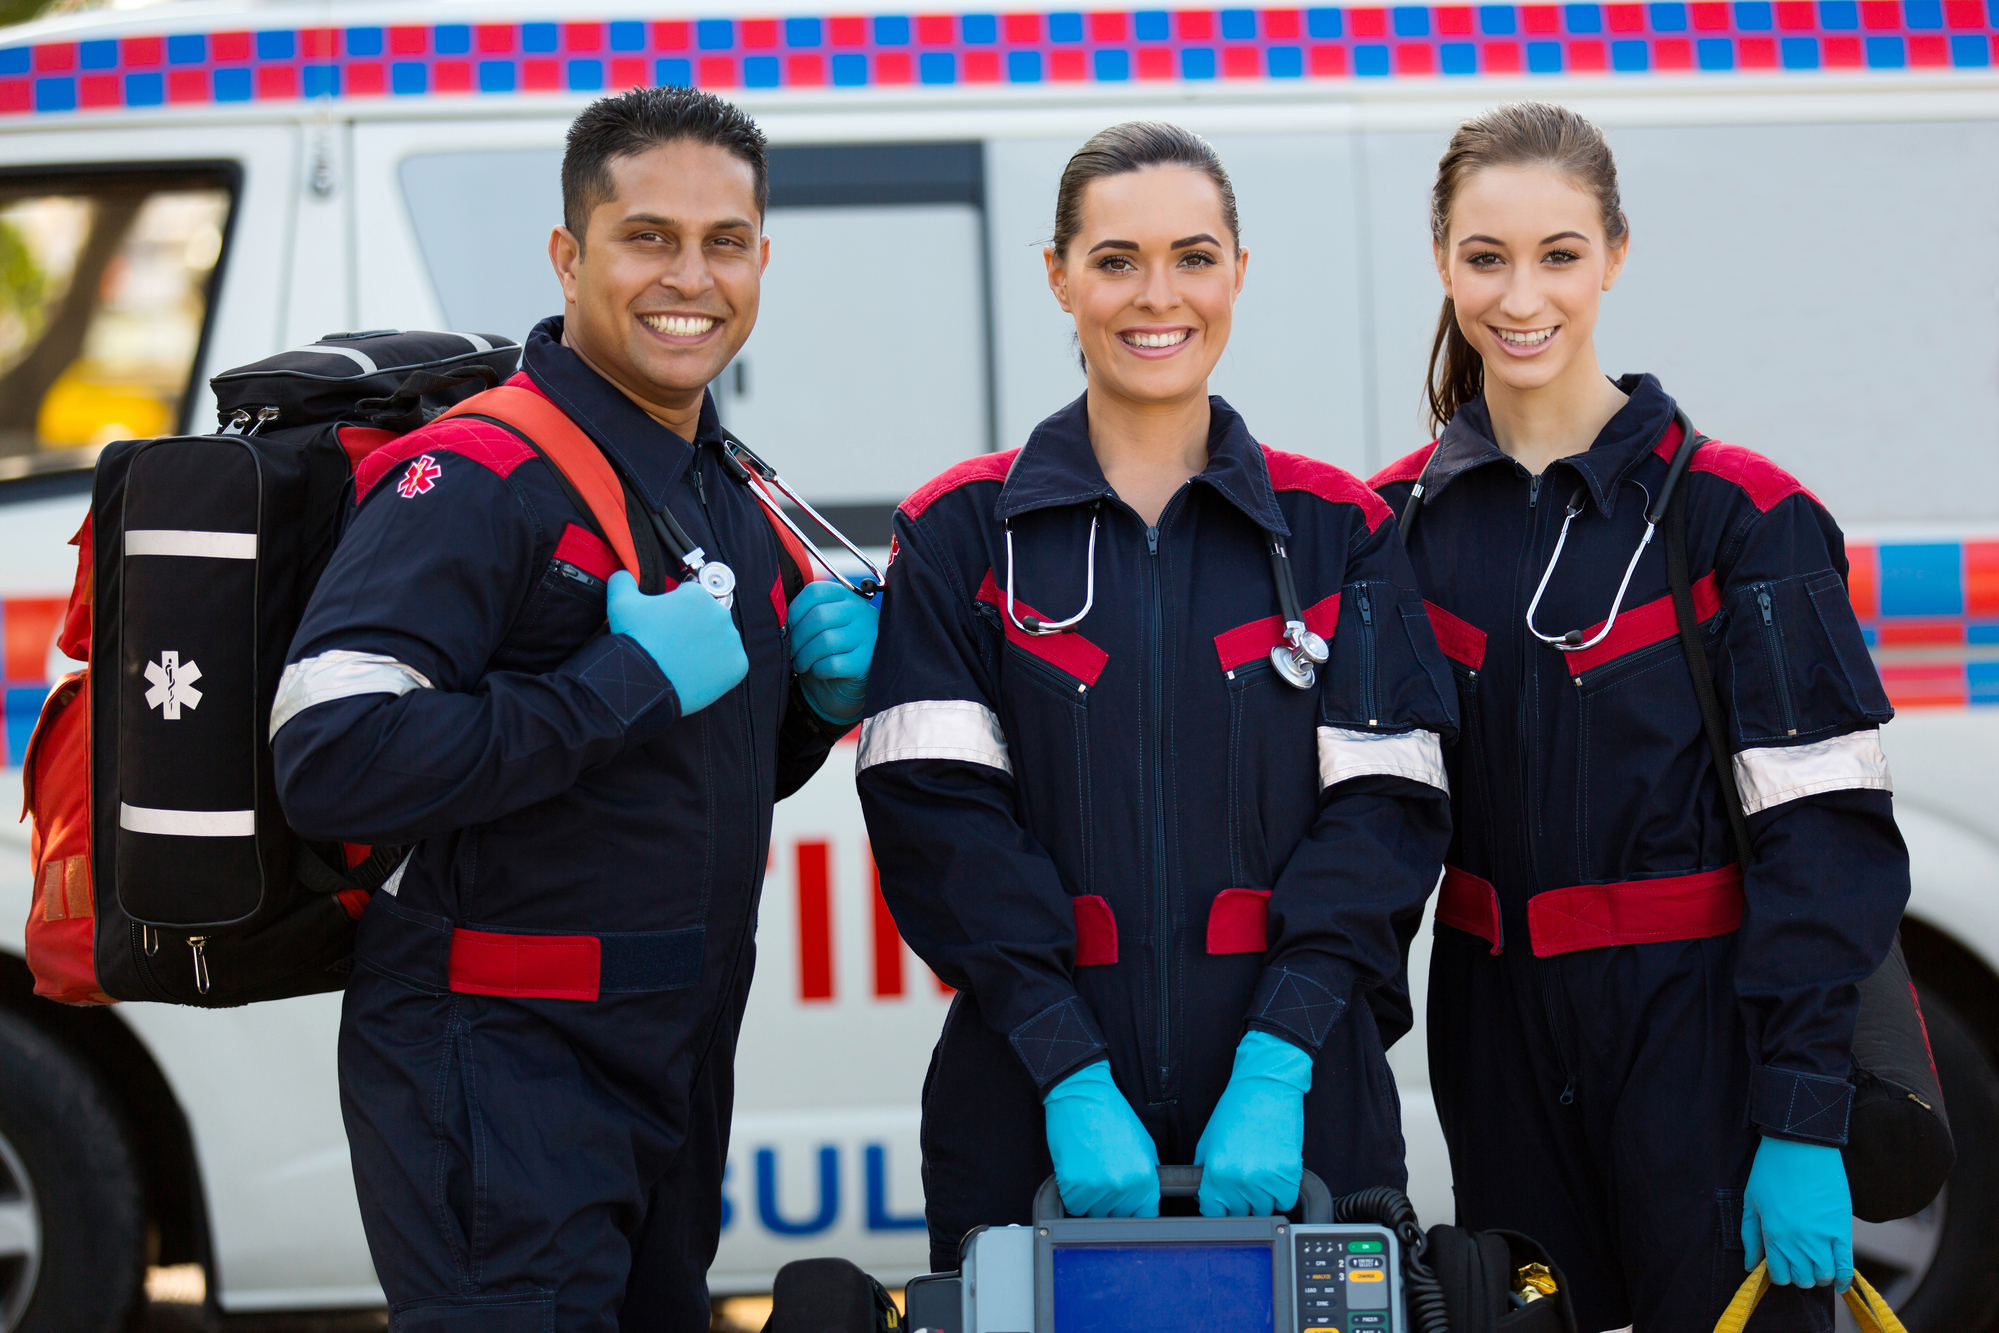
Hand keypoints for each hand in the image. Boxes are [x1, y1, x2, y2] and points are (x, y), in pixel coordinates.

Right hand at [607, 570, 747, 716]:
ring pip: (721, 641)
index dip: (677, 612)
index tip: (666, 626)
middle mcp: (720, 614)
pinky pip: (731, 664)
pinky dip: (718, 669)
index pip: (692, 599)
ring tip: (684, 661)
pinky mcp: (738, 665)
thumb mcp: (621, 602)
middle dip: (694, 629)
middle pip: (709, 619)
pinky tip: (697, 673)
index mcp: (698, 595)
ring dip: (707, 648)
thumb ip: (623, 580)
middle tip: (674, 645)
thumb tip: (624, 573)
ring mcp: (731, 641)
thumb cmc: (634, 640)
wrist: (643, 682)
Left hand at [787, 580, 877, 723]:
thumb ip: (805, 615)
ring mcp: (868, 636)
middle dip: (798, 637)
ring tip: (800, 663)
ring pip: (826, 641)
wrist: (845, 683)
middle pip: (820, 616)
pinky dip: (818, 670)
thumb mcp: (819, 626)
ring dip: (805, 656)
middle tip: (791, 652)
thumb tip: (780, 621)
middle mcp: (862, 611)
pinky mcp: (866, 661)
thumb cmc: (827, 649)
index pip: (815, 591)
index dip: (794, 611)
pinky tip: (817, 671)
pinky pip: (833, 664)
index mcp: (847, 596)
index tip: (787, 628)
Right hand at [1043, 1061, 1159, 1217]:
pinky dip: (1074, 1195)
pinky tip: (1078, 1172)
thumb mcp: (1144, 1145)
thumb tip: (1146, 1202)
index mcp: (1144, 1178)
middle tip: (1104, 1181)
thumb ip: (1147, 1177)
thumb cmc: (1112, 1117)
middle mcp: (1123, 1186)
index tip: (1127, 1210)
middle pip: (1117, 1217)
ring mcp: (1097, 1187)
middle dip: (1112, 1205)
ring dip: (1091, 1201)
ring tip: (1091, 1172)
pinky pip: (1074, 1206)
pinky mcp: (1073, 1184)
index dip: (1135, 1214)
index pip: (1144, 1216)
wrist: (1082, 1097)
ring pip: (1094, 1214)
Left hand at [1194, 1031, 1311, 1216]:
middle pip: (1240, 1213)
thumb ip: (1205, 1172)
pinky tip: (1275, 1175)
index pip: (1214, 1212)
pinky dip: (1281, 1193)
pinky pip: (1285, 1201)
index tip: (1224, 1204)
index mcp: (1216, 1172)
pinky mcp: (1288, 1175)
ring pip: (1263, 1210)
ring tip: (1260, 1173)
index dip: (1219, 1208)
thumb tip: (1206, 1196)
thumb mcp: (1208, 1141)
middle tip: (1245, 1181)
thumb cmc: (1236, 1110)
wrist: (1266, 1089)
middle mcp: (1239, 1180)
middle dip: (1241, 1202)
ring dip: (1262, 1198)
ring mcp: (1265, 1180)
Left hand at [1742, 1135, 1853, 1290]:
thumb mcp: (1752, 1202)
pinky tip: (1840, 1283)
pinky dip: (1844, 1279)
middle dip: (1799, 1275)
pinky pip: (1847, 1265)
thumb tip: (1750, 1265)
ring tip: (1815, 1264)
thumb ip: (1751, 1236)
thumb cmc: (1771, 1170)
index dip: (1779, 1274)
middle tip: (1797, 1262)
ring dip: (1819, 1275)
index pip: (1779, 1275)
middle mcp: (1798, 1242)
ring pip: (1824, 1276)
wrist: (1800, 1147)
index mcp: (1774, 1235)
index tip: (1780, 1265)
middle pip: (1803, 1278)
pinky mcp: (1843, 1230)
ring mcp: (1823, 1237)